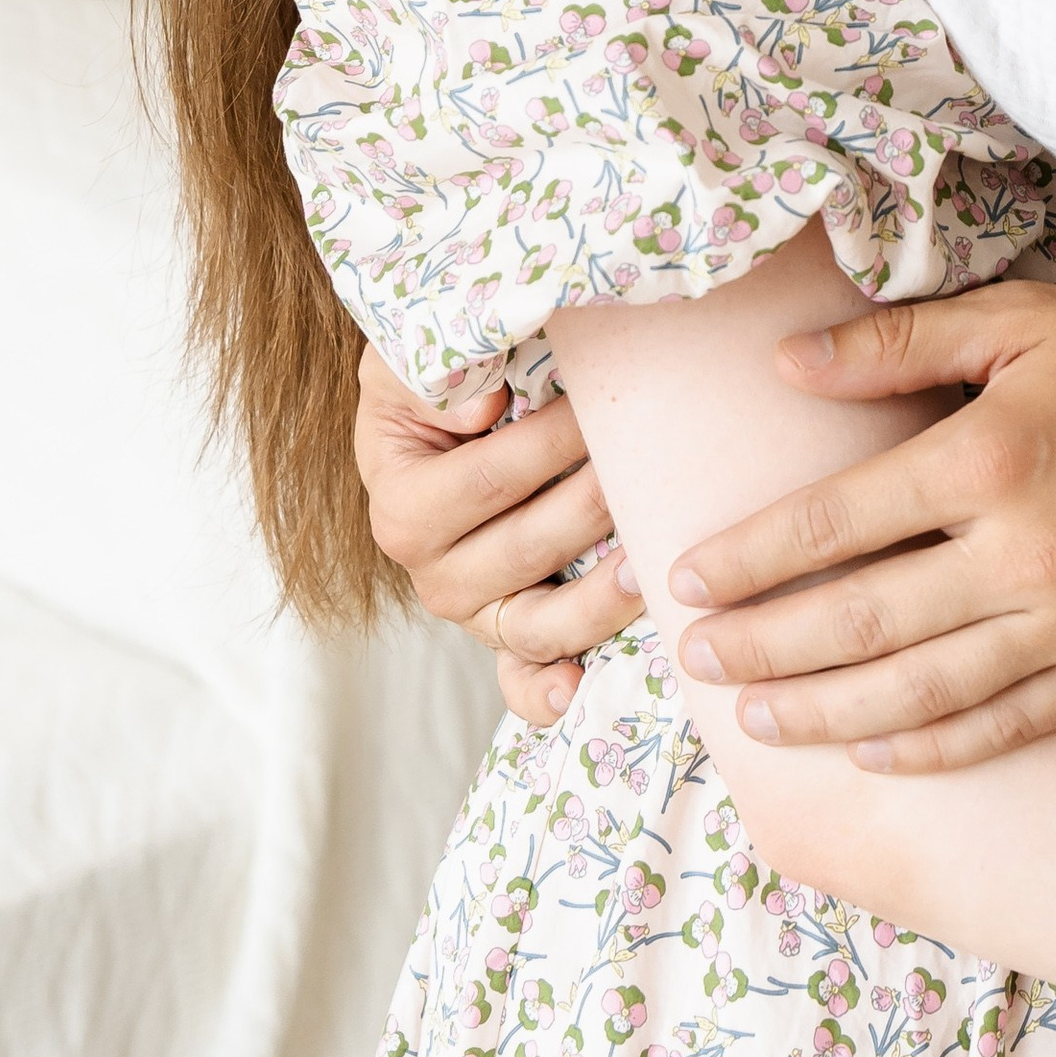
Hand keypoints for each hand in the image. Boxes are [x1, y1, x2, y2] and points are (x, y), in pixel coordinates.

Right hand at [355, 343, 642, 721]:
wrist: (435, 431)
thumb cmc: (433, 390)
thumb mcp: (410, 364)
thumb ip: (434, 378)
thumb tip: (482, 408)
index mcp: (403, 508)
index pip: (489, 479)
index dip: (548, 445)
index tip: (600, 406)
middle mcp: (434, 574)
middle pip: (527, 549)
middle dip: (593, 507)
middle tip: (652, 467)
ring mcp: (475, 614)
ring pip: (541, 621)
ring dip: (599, 599)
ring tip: (650, 565)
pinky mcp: (508, 637)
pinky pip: (523, 679)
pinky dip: (545, 692)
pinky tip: (579, 688)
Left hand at [669, 272, 1055, 770]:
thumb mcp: (1017, 318)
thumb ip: (894, 344)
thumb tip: (784, 364)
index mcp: (990, 457)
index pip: (834, 524)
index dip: (748, 558)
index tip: (684, 579)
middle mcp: (1029, 552)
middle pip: (861, 622)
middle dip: (763, 646)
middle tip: (695, 661)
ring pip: (925, 691)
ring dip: (828, 712)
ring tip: (759, 719)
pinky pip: (1012, 725)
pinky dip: (937, 749)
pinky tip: (876, 752)